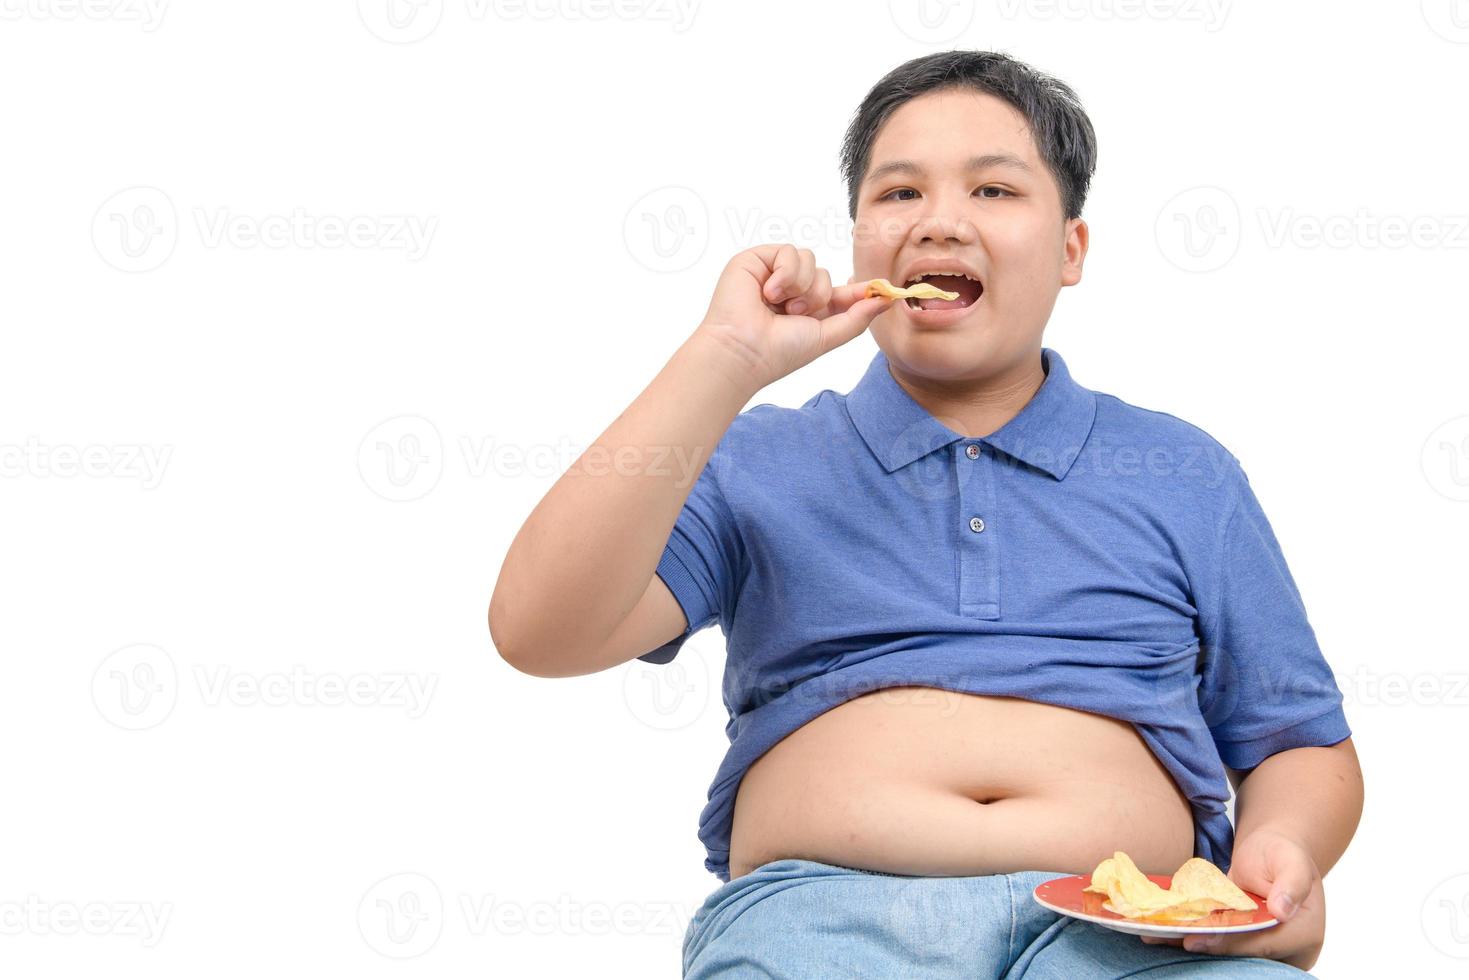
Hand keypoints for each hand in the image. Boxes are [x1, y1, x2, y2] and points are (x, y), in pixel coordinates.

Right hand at [695, 243, 891, 389]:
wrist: (744, 350)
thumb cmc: (779, 351)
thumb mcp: (827, 336)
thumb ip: (857, 318)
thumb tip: (887, 299)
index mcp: (807, 309)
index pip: (838, 291)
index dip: (858, 290)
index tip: (882, 288)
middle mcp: (790, 290)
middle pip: (825, 273)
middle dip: (818, 295)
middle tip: (796, 313)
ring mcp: (773, 274)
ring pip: (809, 260)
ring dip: (801, 286)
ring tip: (780, 305)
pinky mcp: (756, 260)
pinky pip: (788, 251)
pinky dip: (784, 274)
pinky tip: (768, 292)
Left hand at [1140, 829, 1323, 970]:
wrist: (1271, 852)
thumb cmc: (1283, 853)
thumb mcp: (1292, 861)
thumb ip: (1291, 884)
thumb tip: (1282, 910)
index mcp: (1304, 936)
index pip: (1263, 946)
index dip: (1229, 945)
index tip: (1196, 940)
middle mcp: (1281, 949)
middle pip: (1239, 954)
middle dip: (1203, 945)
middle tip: (1166, 936)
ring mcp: (1256, 945)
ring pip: (1222, 949)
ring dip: (1188, 941)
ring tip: (1153, 935)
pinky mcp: (1236, 938)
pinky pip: (1212, 938)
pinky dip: (1188, 933)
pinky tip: (1159, 930)